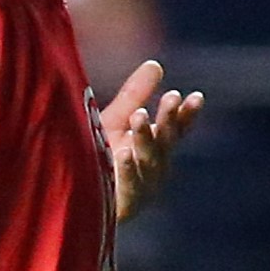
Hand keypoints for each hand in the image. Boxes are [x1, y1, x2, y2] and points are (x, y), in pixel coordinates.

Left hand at [101, 60, 203, 222]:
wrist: (74, 195)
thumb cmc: (98, 156)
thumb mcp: (117, 121)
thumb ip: (136, 95)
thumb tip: (156, 64)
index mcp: (156, 149)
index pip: (176, 130)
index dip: (186, 115)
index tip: (195, 97)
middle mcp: (155, 169)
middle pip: (165, 142)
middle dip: (168, 120)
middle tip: (171, 97)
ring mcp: (143, 190)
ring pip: (149, 162)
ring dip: (146, 138)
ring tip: (140, 115)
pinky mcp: (124, 206)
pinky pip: (128, 188)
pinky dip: (127, 170)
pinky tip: (121, 152)